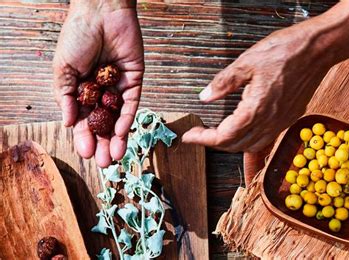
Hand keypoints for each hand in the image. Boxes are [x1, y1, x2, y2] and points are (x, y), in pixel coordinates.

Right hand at [53, 1, 142, 166]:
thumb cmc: (77, 36)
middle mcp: (100, 91)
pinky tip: (123, 134)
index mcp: (80, 89)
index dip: (84, 137)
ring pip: (118, 118)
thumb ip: (65, 96)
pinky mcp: (135, 80)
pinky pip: (131, 104)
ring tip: (115, 157)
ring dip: (117, 138)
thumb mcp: (63, 69)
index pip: (83, 119)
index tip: (86, 154)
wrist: (100, 12)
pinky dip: (127, 119)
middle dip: (103, 143)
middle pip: (102, 123)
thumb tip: (67, 123)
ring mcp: (118, 87)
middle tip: (104, 163)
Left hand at [182, 23, 332, 152]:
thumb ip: (223, 82)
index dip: (203, 139)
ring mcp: (282, 122)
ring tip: (218, 134)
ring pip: (252, 145)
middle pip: (236, 145)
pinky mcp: (290, 117)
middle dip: (214, 142)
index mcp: (255, 110)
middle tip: (199, 133)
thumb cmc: (286, 51)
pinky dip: (251, 141)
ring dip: (232, 144)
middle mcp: (270, 121)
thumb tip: (205, 96)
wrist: (318, 49)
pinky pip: (267, 139)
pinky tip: (245, 132)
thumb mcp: (246, 62)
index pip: (223, 136)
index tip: (190, 135)